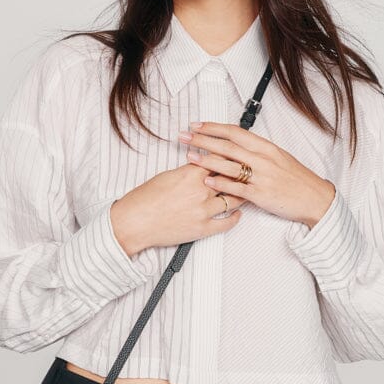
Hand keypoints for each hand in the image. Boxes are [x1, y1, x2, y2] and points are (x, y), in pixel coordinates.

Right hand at [109, 162, 249, 255]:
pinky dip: (235, 218)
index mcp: (191, 174)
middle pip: (230, 178)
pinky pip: (226, 223)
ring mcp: (204, 211)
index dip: (229, 156)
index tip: (236, 154)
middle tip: (248, 170)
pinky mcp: (203, 229)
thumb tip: (199, 167)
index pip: (218, 159)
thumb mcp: (167, 176)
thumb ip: (188, 171)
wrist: (135, 222)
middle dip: (240, 173)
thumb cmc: (145, 199)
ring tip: (247, 191)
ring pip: (233, 199)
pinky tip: (239, 213)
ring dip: (241, 194)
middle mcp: (201, 191)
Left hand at [178, 122, 335, 227]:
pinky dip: (220, 183)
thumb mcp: (279, 158)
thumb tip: (238, 144)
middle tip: (184, 136)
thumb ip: (258, 151)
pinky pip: (236, 187)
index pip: (235, 132)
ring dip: (206, 160)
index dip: (213, 127)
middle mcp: (263, 159)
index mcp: (266, 147)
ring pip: (229, 164)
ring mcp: (261, 176)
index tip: (197, 125)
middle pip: (227, 145)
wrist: (314, 198)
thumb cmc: (296, 179)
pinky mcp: (260, 194)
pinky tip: (206, 180)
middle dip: (202, 139)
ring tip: (189, 156)